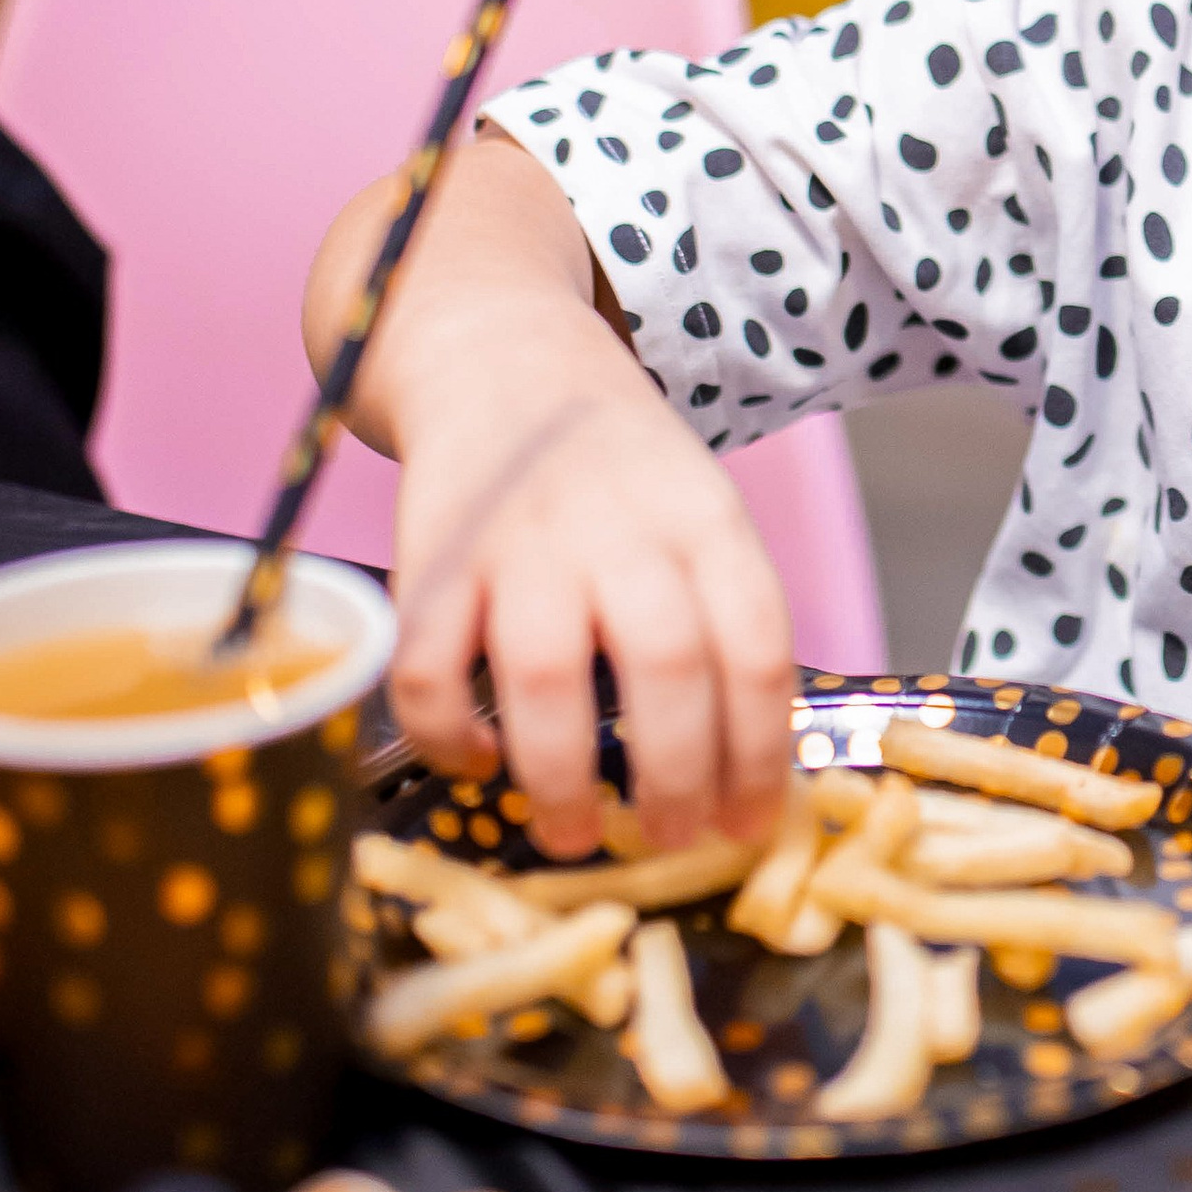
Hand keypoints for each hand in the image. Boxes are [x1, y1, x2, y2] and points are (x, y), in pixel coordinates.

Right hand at [313, 133, 795, 854]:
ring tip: (573, 833)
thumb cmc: (619, 466)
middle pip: (664, 667)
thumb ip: (721, 618)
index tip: (748, 826)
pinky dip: (446, 734)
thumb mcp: (699, 510)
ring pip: (544, 675)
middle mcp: (619, 528)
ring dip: (560, 774)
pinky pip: (430, 666)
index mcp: (706, 521)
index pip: (757, 648)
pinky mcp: (432, 558)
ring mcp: (521, 541)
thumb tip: (746, 774)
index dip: (761, 754)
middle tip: (671, 840)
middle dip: (676, 778)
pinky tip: (476, 763)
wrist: (503, 351)